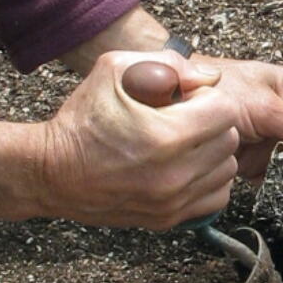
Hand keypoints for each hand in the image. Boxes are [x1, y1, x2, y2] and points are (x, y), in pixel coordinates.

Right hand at [38, 50, 240, 228]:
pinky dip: (208, 180)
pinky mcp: (169, 218)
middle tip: (184, 120)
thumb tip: (210, 78)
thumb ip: (168, 63)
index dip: (207, 98)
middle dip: (212, 124)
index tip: (185, 100)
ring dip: (213, 153)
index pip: (226, 111)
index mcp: (166, 136)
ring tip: (183, 144)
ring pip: (227, 169)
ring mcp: (173, 201)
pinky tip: (185, 167)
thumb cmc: (82, 119)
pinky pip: (217, 197)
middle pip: (230, 140)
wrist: (51, 172)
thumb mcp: (115, 70)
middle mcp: (174, 174)